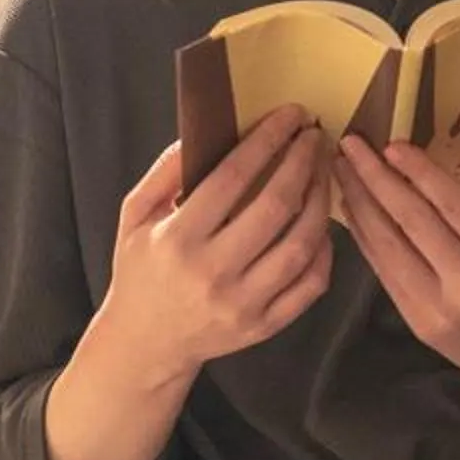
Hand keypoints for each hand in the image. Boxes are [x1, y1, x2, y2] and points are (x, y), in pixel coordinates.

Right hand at [97, 103, 334, 382]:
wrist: (146, 344)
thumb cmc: (139, 271)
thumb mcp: (134, 216)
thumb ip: (164, 172)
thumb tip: (202, 132)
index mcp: (179, 239)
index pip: (234, 176)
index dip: (268, 139)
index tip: (291, 115)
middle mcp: (214, 272)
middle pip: (276, 205)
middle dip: (303, 162)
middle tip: (315, 137)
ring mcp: (244, 303)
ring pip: (301, 244)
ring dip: (320, 200)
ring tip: (323, 172)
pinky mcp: (265, 325)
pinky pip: (311, 284)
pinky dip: (325, 250)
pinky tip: (323, 224)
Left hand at [335, 133, 459, 418]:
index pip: (453, 206)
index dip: (419, 173)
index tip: (392, 144)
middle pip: (411, 222)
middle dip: (375, 179)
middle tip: (351, 143)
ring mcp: (438, 311)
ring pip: (388, 248)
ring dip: (360, 204)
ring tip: (341, 169)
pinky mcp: (420, 325)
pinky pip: (385, 273)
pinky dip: (365, 238)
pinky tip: (354, 210)